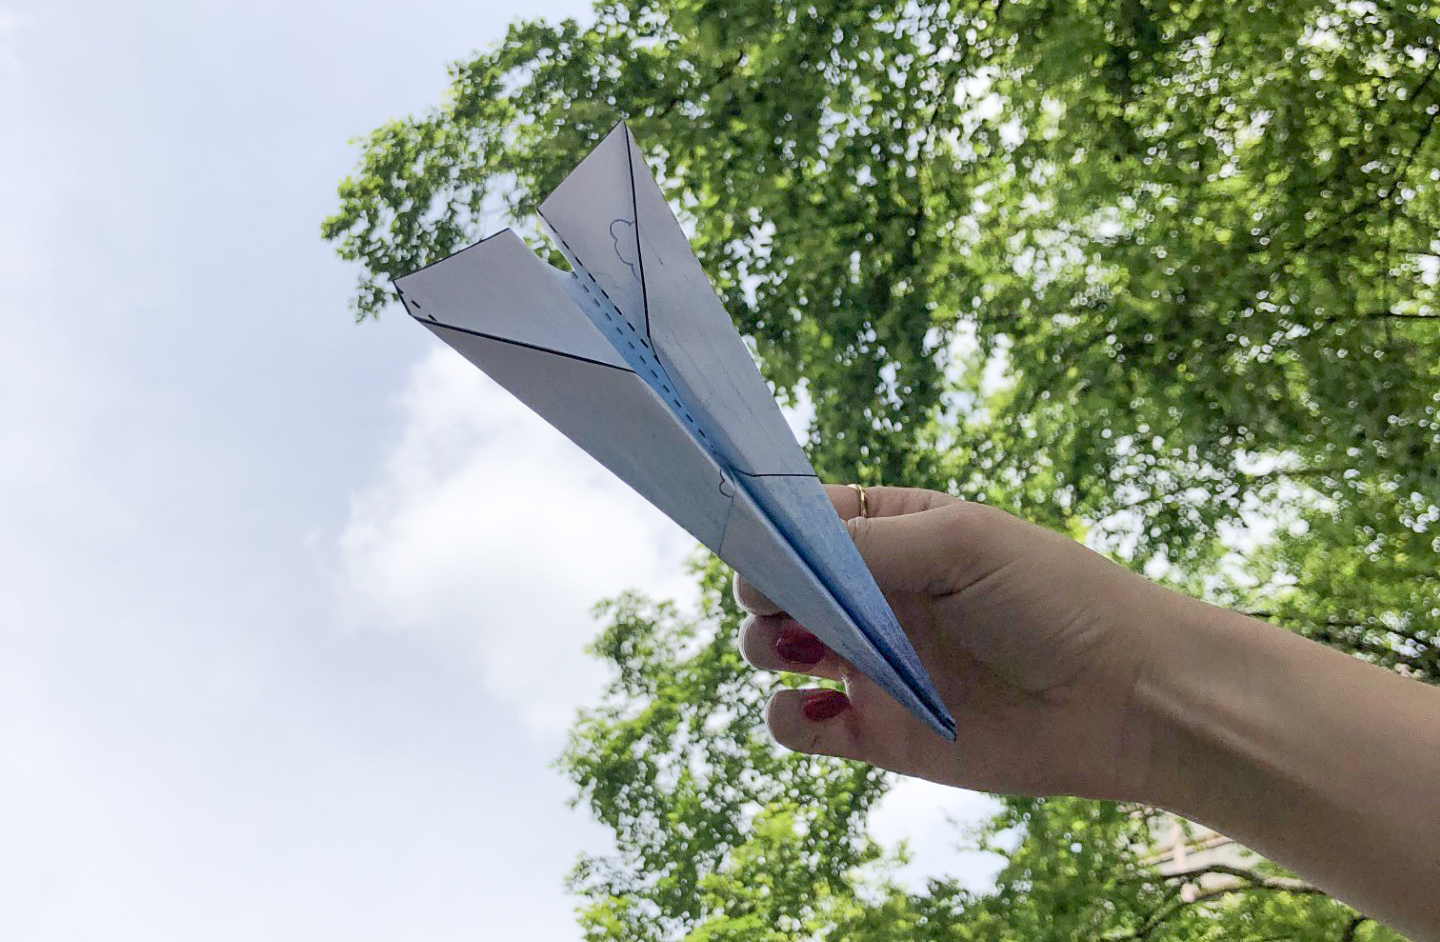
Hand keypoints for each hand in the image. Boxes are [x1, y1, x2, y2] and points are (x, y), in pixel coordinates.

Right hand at [736, 484, 1183, 799]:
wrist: (1128, 701)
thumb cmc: (1057, 600)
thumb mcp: (962, 543)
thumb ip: (869, 543)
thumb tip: (781, 556)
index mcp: (897, 536)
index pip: (808, 521)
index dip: (769, 529)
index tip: (748, 540)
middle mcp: (877, 599)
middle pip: (783, 586)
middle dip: (762, 588)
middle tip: (778, 600)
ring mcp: (875, 666)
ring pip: (777, 650)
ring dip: (763, 644)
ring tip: (799, 647)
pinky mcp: (880, 734)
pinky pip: (799, 727)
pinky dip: (783, 719)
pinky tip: (819, 708)